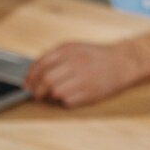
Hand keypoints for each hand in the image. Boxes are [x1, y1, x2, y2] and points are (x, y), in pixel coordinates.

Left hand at [23, 41, 141, 106]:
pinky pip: (68, 101)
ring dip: (51, 96)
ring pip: (55, 92)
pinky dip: (64, 101)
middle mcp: (74, 63)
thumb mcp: (75, 48)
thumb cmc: (97, 56)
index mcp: (68, 50)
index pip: (40, 65)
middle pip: (46, 81)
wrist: (123, 62)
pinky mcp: (89, 92)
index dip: (30, 77)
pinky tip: (69, 96)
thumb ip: (55, 58)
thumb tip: (34, 74)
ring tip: (54, 95)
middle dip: (37, 90)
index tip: (26, 84)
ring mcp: (82, 78)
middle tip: (36, 94)